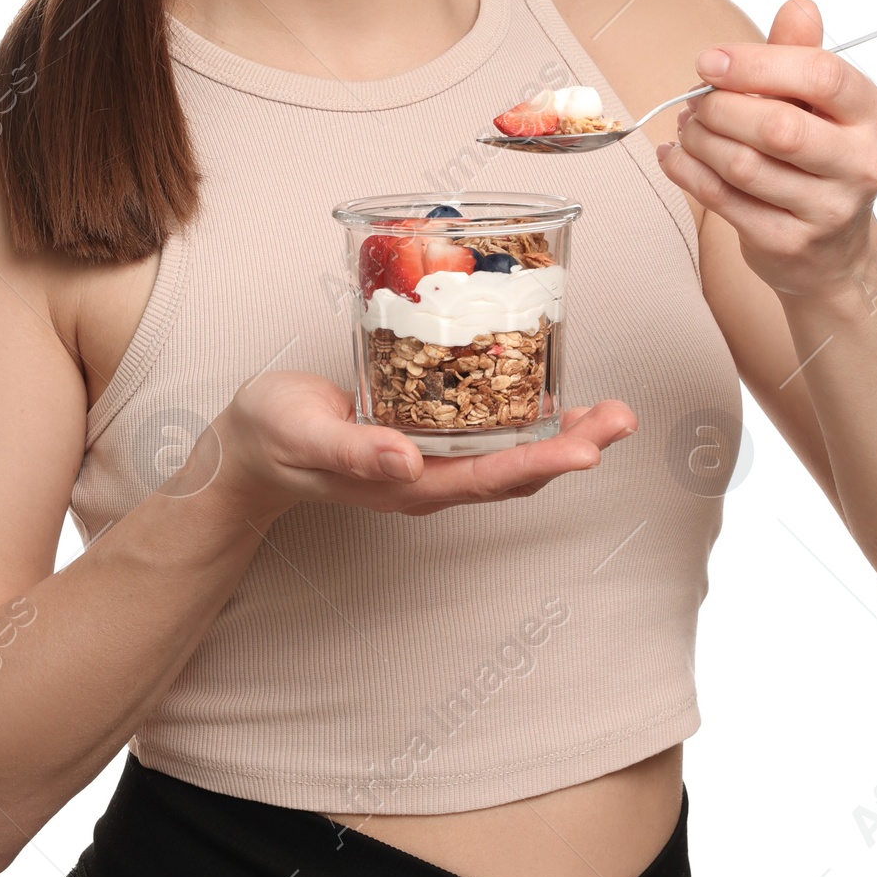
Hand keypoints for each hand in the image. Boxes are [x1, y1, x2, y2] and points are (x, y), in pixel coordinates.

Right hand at [205, 370, 637, 519]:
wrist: (252, 444)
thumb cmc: (274, 437)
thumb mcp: (305, 437)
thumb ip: (353, 451)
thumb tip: (408, 463)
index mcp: (409, 486)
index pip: (490, 479)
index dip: (543, 462)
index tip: (590, 448)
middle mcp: (432, 478)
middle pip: (517, 469)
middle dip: (574, 445)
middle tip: (624, 418)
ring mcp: (432, 460)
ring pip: (511, 452)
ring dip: (564, 433)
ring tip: (611, 411)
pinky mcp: (427, 434)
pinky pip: (489, 430)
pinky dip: (526, 412)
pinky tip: (551, 390)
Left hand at [655, 0, 876, 299]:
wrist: (829, 250)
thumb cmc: (815, 158)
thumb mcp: (816, 103)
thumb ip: (801, 54)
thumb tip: (799, 6)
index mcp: (871, 114)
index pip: (821, 77)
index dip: (757, 64)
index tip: (709, 61)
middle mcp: (861, 164)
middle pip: (778, 127)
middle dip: (720, 108)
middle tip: (693, 101)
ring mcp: (828, 209)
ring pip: (743, 165)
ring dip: (698, 140)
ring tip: (687, 127)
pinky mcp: (789, 243)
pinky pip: (723, 201)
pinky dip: (687, 172)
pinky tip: (674, 156)